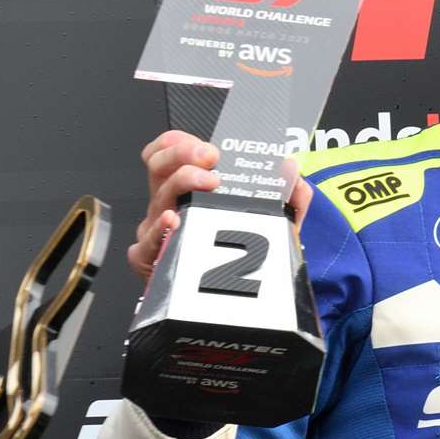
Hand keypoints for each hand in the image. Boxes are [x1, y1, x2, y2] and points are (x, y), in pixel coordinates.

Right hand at [127, 131, 311, 282]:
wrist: (232, 296)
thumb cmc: (243, 252)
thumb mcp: (271, 220)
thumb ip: (289, 195)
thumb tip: (292, 169)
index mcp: (189, 187)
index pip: (169, 150)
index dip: (183, 142)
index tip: (211, 148)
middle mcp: (170, 203)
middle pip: (159, 165)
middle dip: (183, 153)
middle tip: (211, 158)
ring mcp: (158, 229)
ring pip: (159, 197)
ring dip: (184, 182)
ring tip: (209, 184)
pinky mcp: (153, 259)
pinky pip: (147, 242)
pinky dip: (160, 229)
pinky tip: (174, 221)